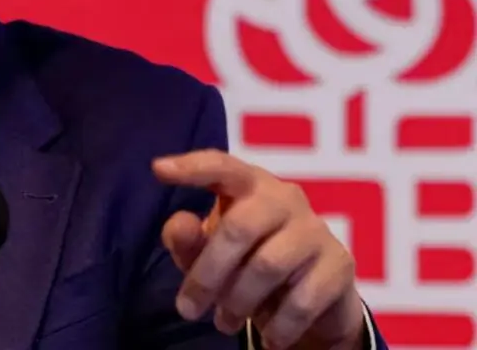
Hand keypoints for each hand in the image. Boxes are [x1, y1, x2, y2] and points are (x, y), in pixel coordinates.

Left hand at [153, 150, 365, 349]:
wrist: (315, 300)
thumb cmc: (247, 263)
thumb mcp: (209, 254)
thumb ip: (188, 240)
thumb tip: (179, 224)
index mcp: (248, 184)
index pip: (221, 165)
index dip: (192, 167)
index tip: (158, 169)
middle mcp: (285, 197)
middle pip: (238, 228)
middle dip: (207, 274)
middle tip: (187, 309)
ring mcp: (316, 229)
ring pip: (267, 265)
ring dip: (239, 302)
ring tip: (223, 323)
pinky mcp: (339, 265)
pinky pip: (302, 299)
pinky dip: (278, 326)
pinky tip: (268, 338)